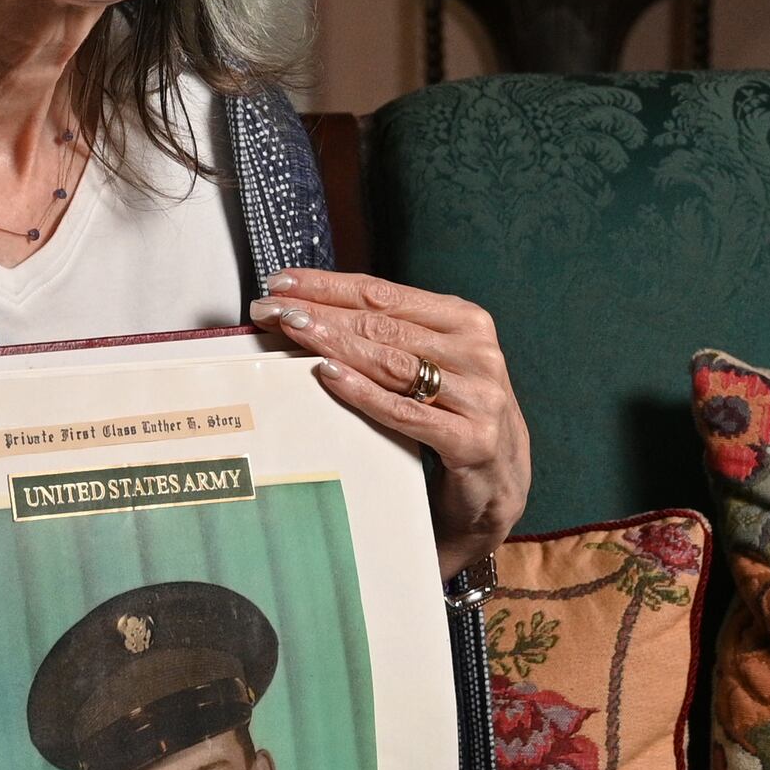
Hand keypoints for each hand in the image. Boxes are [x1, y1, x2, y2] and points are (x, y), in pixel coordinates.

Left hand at [250, 268, 530, 578]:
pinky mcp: (471, 440)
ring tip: (290, 331)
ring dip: (333, 343)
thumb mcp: (430, 366)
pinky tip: (328, 375)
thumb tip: (312, 310)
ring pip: (391, 362)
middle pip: (382, 325)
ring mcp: (479, 396)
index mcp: (465, 322)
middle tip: (269, 309)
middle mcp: (477, 352)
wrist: (499, 485)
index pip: (385, 294)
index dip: (329, 285)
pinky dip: (362, 392)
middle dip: (320, 312)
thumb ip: (389, 338)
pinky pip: (404, 412)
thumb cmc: (453, 418)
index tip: (282, 283)